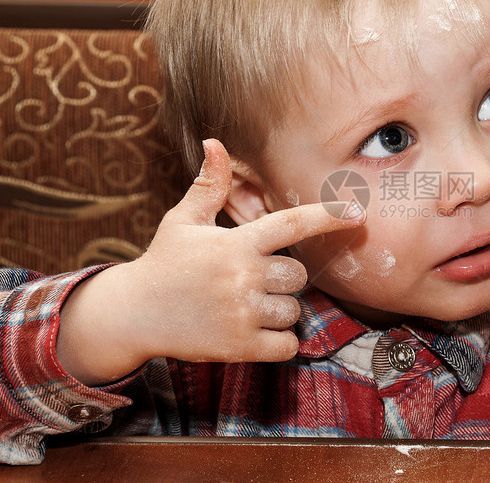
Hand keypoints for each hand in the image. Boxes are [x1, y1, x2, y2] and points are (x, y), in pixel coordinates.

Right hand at [58, 139, 364, 384]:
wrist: (130, 314)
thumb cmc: (164, 262)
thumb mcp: (183, 221)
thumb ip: (208, 186)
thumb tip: (214, 142)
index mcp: (236, 242)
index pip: (292, 224)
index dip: (328, 216)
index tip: (358, 212)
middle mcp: (242, 275)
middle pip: (299, 276)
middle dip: (283, 280)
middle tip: (250, 281)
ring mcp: (242, 312)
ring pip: (293, 311)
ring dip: (277, 311)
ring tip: (242, 306)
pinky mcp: (239, 347)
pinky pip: (287, 346)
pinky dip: (277, 343)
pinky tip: (250, 331)